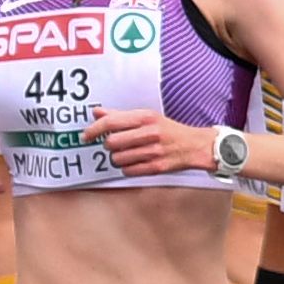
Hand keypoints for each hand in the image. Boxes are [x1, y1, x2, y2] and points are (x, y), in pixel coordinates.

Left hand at [84, 109, 214, 177]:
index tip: (86, 136)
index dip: (94, 130)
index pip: (111, 123)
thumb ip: (120, 115)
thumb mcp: (147, 117)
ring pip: (118, 159)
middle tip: (116, 145)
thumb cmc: (169, 131)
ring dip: (118, 158)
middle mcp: (150, 133)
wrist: (196, 146)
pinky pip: (128, 170)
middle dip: (109, 146)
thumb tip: (97, 113)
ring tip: (128, 154)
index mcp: (146, 118)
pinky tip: (135, 163)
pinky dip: (128, 168)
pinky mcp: (157, 167)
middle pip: (111, 143)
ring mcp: (154, 151)